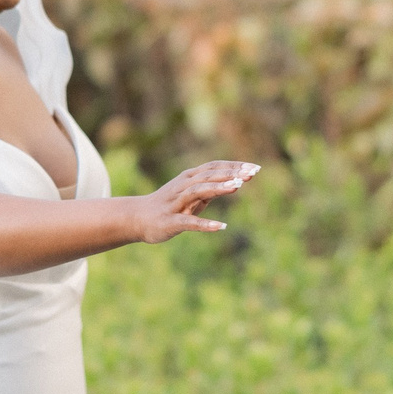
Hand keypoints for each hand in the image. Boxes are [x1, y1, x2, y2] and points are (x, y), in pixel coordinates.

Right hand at [129, 161, 258, 242]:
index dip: (234, 166)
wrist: (137, 218)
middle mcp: (182, 186)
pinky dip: (205, 224)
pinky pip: (189, 222)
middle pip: (208, 176)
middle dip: (230, 173)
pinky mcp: (171, 221)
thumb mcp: (191, 196)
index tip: (255, 167)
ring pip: (198, 191)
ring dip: (218, 188)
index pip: (214, 167)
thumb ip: (210, 190)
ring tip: (238, 186)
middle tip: (251, 174)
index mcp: (189, 178)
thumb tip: (234, 183)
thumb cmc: (168, 206)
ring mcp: (176, 203)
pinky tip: (221, 227)